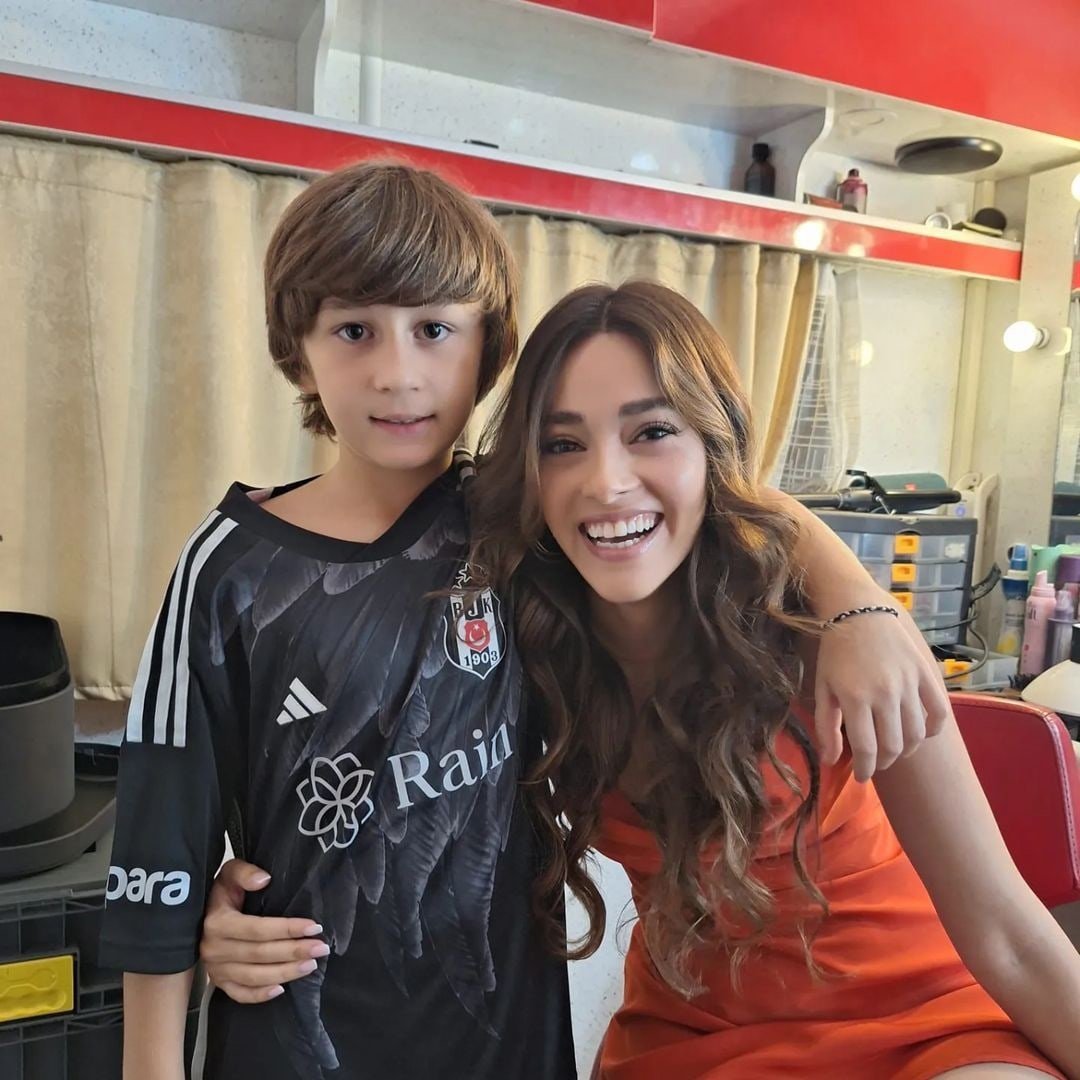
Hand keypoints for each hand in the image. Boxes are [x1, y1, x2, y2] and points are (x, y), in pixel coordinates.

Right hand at [200, 859, 327, 1003]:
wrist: (199, 916)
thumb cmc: (223, 892)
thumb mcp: (229, 873)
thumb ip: (244, 872)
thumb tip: (264, 879)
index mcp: (217, 923)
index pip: (258, 929)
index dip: (287, 929)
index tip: (314, 927)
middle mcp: (214, 949)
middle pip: (260, 954)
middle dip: (293, 951)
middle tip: (320, 948)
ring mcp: (215, 969)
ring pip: (253, 976)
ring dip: (284, 972)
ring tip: (310, 965)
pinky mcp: (218, 982)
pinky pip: (239, 993)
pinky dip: (259, 995)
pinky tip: (281, 990)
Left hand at [812, 605, 949, 782]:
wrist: (858, 612)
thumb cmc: (835, 652)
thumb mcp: (823, 688)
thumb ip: (826, 726)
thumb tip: (831, 761)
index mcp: (855, 698)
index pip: (868, 750)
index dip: (866, 770)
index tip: (863, 776)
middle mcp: (885, 694)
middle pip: (894, 746)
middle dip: (884, 762)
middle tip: (877, 763)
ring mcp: (909, 683)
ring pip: (917, 734)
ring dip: (907, 749)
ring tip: (896, 750)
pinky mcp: (926, 673)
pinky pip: (939, 711)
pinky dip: (934, 729)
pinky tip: (922, 733)